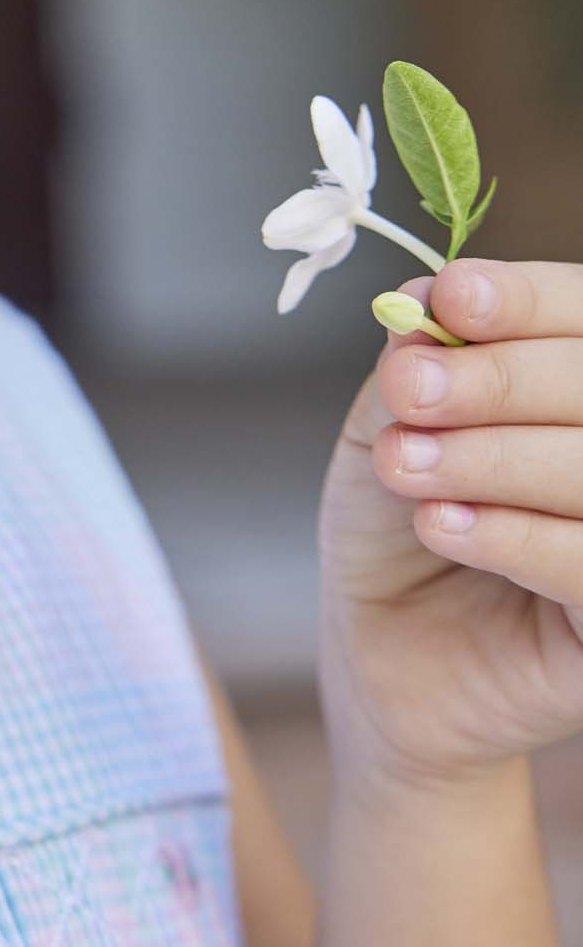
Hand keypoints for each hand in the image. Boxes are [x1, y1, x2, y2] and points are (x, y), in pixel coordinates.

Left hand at [316, 256, 582, 790]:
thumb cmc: (396, 525)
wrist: (383, 649)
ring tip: (405, 467)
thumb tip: (428, 297)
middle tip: (409, 393)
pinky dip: (512, 534)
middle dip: (498, 380)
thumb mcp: (389, 427)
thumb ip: (417, 364)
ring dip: (492, 458)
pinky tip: (442, 524)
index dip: (527, 300)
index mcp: (576, 383)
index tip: (450, 299)